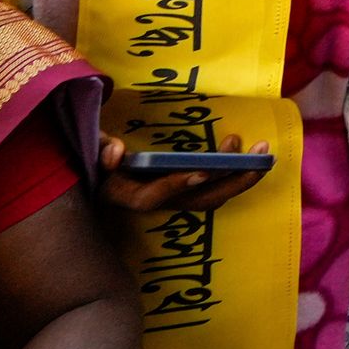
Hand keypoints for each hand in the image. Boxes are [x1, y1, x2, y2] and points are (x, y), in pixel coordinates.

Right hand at [97, 131, 266, 217]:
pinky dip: (232, 171)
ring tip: (261, 149)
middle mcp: (152, 200)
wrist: (93, 172)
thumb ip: (99, 147)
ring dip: (240, 177)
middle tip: (259, 157)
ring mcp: (170, 197)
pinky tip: (244, 148)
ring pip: (211, 196)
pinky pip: (212, 186)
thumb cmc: (90, 156)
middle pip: (197, 202)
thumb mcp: (87, 149)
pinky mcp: (182, 189)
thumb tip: (117, 151)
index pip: (151, 198)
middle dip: (232, 182)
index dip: (176, 187)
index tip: (201, 172)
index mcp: (123, 194)